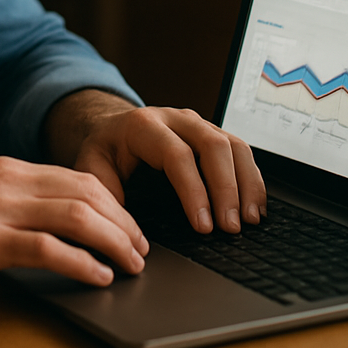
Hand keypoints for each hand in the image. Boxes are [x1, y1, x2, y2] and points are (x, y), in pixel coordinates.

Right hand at [0, 156, 149, 290]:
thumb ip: (8, 202)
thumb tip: (49, 224)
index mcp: (5, 170)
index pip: (77, 177)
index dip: (114, 203)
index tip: (130, 228)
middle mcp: (7, 181)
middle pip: (87, 191)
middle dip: (124, 222)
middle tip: (142, 250)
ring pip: (75, 214)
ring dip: (113, 241)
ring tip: (131, 265)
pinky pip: (46, 247)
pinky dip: (81, 262)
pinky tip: (98, 278)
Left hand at [47, 91, 266, 234]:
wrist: (114, 127)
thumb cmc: (105, 150)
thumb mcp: (91, 166)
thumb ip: (103, 192)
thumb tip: (122, 228)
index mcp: (144, 126)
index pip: (177, 155)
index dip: (194, 191)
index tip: (204, 226)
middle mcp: (176, 119)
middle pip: (212, 145)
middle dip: (226, 189)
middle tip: (231, 228)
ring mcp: (198, 124)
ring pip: (233, 145)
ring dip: (246, 184)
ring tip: (250, 221)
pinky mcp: (213, 134)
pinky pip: (241, 151)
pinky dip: (252, 179)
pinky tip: (255, 206)